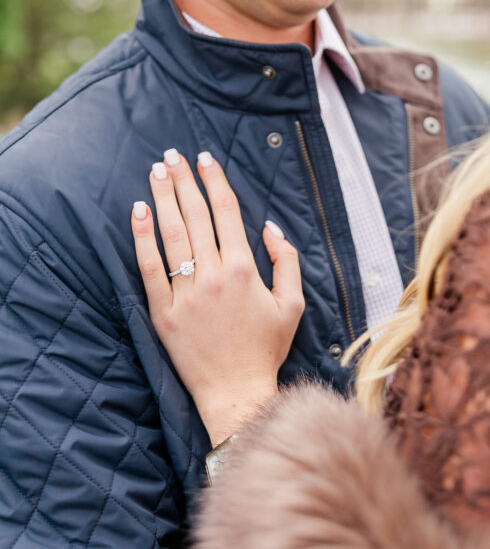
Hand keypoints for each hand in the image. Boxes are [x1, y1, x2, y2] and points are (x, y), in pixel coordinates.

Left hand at [131, 149, 303, 444]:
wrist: (237, 393)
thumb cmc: (266, 349)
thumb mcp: (292, 304)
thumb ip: (286, 261)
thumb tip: (270, 227)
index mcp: (246, 270)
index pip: (226, 213)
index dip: (215, 182)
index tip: (206, 159)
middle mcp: (215, 276)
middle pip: (196, 216)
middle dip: (184, 180)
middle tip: (172, 155)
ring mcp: (187, 294)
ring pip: (173, 235)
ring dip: (163, 199)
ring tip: (156, 172)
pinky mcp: (164, 313)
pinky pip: (150, 269)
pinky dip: (142, 238)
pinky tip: (138, 213)